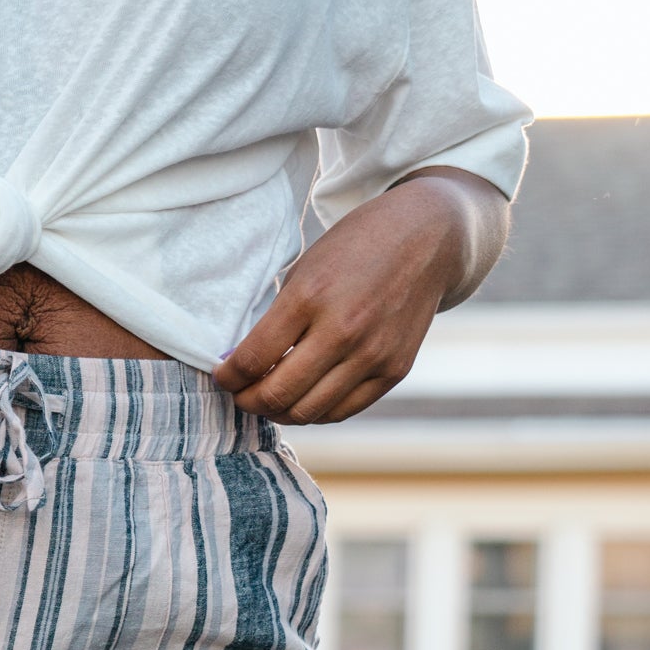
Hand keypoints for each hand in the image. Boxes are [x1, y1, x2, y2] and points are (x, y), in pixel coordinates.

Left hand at [214, 169, 506, 423]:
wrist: (427, 237)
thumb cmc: (357, 247)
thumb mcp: (307, 268)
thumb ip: (278, 318)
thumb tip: (243, 364)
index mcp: (311, 296)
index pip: (252, 359)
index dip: (227, 377)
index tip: (222, 377)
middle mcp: (343, 330)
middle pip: (277, 395)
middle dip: (248, 401)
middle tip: (241, 395)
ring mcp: (372, 354)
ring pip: (309, 412)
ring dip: (279, 412)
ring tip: (269, 400)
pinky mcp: (394, 370)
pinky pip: (343, 410)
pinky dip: (316, 412)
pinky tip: (304, 399)